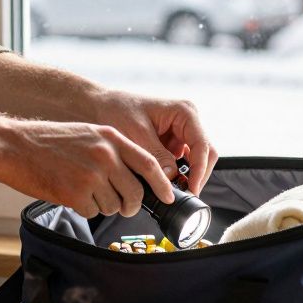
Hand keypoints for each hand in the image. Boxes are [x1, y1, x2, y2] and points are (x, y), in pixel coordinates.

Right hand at [0, 118, 173, 218]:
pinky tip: (71, 195)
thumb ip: (114, 149)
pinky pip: (93, 212)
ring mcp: (91, 175)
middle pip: (135, 192)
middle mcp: (105, 156)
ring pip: (114, 205)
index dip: (162, 183)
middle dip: (131, 205)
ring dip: (104, 206)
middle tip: (124, 206)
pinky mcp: (76, 194)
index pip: (149, 164)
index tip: (168, 195)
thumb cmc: (49, 141)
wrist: (14, 146)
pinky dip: (85, 209)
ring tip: (86, 192)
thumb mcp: (89, 133)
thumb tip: (136, 175)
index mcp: (111, 138)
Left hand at [92, 91, 217, 193]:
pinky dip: (175, 175)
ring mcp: (180, 133)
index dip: (199, 170)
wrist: (98, 106)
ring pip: (195, 161)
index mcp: (184, 112)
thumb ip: (156, 157)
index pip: (202, 145)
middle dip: (197, 176)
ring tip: (172, 192)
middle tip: (184, 196)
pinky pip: (181, 163)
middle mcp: (187, 121)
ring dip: (187, 177)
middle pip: (205, 154)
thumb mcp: (136, 135)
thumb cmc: (115, 111)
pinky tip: (165, 185)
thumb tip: (173, 179)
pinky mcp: (171, 144)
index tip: (191, 190)